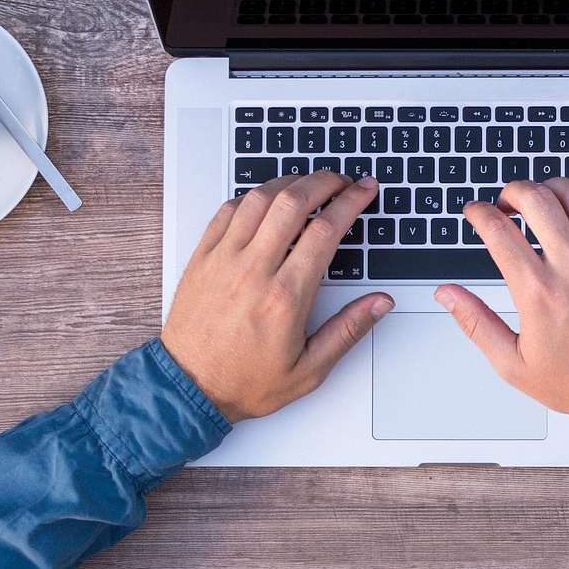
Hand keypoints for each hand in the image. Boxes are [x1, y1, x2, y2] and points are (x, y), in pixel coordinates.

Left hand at [162, 172, 392, 421]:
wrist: (188, 388)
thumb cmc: (244, 382)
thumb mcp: (309, 370)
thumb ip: (348, 331)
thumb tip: (379, 303)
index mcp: (285, 297)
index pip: (326, 230)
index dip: (351, 201)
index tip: (364, 190)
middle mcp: (254, 270)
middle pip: (293, 201)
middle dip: (324, 181)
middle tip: (341, 180)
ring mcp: (224, 260)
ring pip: (260, 198)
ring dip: (289, 181)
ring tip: (308, 182)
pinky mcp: (202, 257)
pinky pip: (228, 210)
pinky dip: (252, 196)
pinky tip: (266, 199)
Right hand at [434, 179, 568, 425]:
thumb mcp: (512, 363)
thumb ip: (475, 322)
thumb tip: (447, 294)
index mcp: (538, 293)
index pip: (498, 231)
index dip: (479, 213)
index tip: (476, 213)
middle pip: (536, 200)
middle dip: (512, 191)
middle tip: (506, 202)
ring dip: (552, 189)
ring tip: (543, 200)